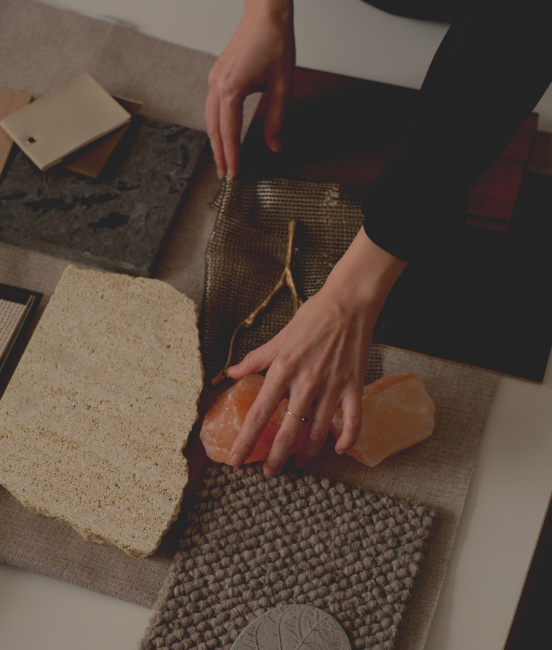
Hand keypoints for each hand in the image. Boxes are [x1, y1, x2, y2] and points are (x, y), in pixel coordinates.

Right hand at [205, 0, 294, 178]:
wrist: (266, 13)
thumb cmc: (275, 42)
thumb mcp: (283, 87)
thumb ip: (277, 120)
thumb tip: (275, 147)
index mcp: (232, 91)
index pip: (229, 133)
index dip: (232, 157)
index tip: (234, 175)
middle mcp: (218, 86)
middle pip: (213, 130)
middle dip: (219, 154)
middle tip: (225, 175)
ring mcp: (215, 79)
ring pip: (209, 119)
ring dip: (215, 141)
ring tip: (223, 160)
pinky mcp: (217, 74)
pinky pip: (211, 106)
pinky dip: (215, 125)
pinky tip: (222, 134)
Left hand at [227, 228, 407, 474]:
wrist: (348, 303)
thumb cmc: (312, 317)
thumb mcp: (278, 337)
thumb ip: (255, 359)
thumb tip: (231, 373)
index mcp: (283, 370)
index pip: (258, 413)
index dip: (246, 440)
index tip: (237, 459)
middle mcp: (306, 383)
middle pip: (287, 431)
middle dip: (276, 457)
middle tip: (269, 472)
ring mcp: (332, 387)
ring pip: (318, 432)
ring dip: (307, 453)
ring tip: (298, 462)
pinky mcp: (354, 387)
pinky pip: (353, 422)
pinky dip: (347, 440)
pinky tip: (339, 450)